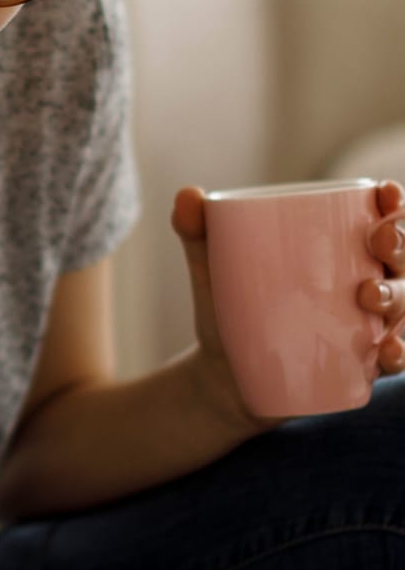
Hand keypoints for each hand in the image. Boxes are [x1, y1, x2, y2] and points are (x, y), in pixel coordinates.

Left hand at [171, 180, 404, 437]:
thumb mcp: (212, 269)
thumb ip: (198, 232)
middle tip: (379, 244)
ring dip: (399, 297)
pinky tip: (385, 351)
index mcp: (340, 250)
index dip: (395, 204)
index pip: (381, 219)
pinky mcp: (362, 364)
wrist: (220, 375)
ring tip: (368, 296)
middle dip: (401, 245)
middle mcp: (366, 283)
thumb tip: (187, 194)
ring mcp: (369, 325)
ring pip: (404, 305)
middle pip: (401, 259)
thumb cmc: (230, 308)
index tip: (385, 194)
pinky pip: (395, 357)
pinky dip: (397, 352)